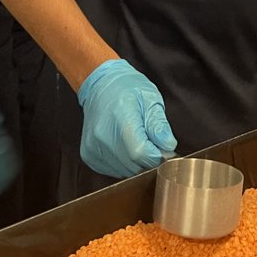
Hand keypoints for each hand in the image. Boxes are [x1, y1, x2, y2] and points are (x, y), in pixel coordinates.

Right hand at [78, 58, 177, 177]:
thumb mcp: (150, 99)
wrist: (100, 84)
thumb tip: (168, 147)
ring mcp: (93, 147)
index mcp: (121, 117)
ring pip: (124, 171)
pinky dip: (123, 163)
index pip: (140, 152)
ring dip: (136, 163)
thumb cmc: (126, 88)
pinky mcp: (89, 155)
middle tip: (152, 143)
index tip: (163, 150)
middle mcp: (102, 135)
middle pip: (133, 165)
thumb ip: (159, 125)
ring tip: (137, 140)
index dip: (156, 156)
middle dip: (148, 159)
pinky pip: (113, 170)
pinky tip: (124, 145)